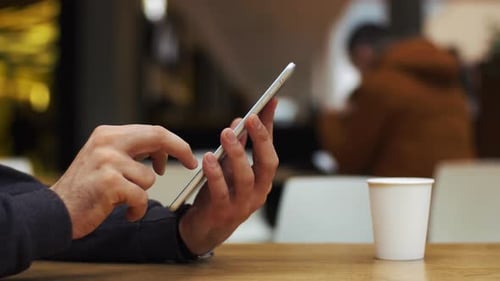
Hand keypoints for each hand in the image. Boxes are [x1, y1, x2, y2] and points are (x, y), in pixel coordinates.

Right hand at [51, 125, 197, 238]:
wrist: (55, 212)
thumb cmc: (85, 189)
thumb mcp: (104, 160)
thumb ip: (130, 152)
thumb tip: (162, 152)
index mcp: (108, 134)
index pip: (152, 131)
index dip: (174, 143)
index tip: (185, 156)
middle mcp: (107, 142)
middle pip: (158, 137)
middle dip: (181, 150)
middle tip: (191, 164)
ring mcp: (108, 161)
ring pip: (149, 178)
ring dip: (142, 194)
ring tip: (123, 201)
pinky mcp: (109, 182)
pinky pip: (141, 197)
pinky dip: (137, 209)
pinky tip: (123, 211)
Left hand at [179, 98, 278, 254]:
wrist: (204, 230)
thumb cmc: (219, 196)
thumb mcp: (230, 168)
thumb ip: (238, 147)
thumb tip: (241, 120)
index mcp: (262, 180)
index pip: (270, 149)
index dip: (270, 126)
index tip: (269, 102)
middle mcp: (258, 192)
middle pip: (267, 163)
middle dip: (261, 139)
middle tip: (251, 117)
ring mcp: (243, 205)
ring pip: (247, 177)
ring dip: (237, 153)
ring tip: (227, 133)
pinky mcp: (223, 213)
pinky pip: (222, 191)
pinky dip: (216, 174)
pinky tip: (209, 158)